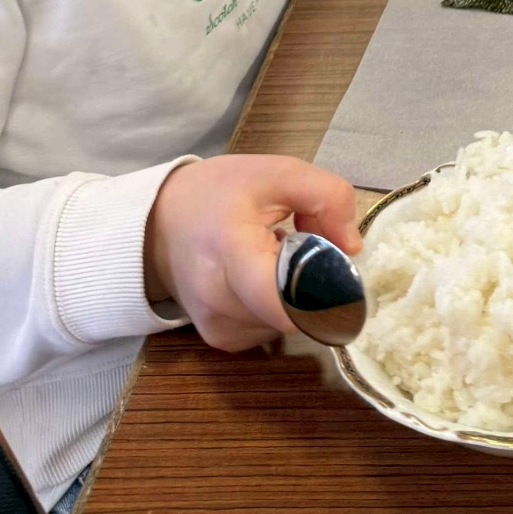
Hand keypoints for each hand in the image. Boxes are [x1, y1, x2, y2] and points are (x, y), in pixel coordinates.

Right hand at [144, 155, 360, 352]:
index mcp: (231, 252)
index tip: (341, 265)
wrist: (160, 222)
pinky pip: (272, 329)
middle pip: (298, 311)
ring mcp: (218, 328)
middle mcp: (219, 302)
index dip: (327, 290)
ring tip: (275, 258)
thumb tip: (352, 249)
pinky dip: (280, 306)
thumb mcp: (278, 173)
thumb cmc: (220, 193)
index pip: (288, 300)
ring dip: (297, 294)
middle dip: (316, 282)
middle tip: (304, 245)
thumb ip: (328, 197)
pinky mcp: (221, 340)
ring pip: (290, 323)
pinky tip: (262, 277)